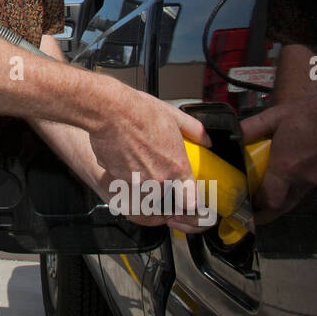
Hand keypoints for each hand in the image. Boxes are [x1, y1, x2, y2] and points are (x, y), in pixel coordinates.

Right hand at [87, 80, 213, 232]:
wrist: (110, 111)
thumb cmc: (140, 112)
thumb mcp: (175, 117)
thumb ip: (195, 132)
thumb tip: (205, 139)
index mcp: (176, 167)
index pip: (190, 203)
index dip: (189, 203)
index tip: (188, 199)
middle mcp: (158, 180)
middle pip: (164, 195)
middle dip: (162, 186)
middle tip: (156, 165)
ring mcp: (137, 182)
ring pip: (143, 190)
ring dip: (143, 180)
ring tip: (139, 156)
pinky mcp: (117, 179)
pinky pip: (125, 181)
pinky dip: (125, 172)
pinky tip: (125, 153)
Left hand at [240, 87, 316, 224]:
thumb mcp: (278, 114)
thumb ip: (253, 128)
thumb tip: (234, 135)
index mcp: (287, 168)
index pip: (268, 200)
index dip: (257, 204)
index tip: (249, 203)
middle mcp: (307, 180)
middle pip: (286, 203)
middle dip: (272, 209)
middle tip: (261, 208)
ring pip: (306, 188)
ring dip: (297, 181)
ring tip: (297, 159)